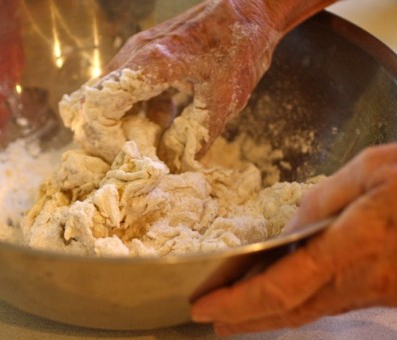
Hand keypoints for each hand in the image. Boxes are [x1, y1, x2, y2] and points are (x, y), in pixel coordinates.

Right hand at [61, 0, 281, 168]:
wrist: (249, 11)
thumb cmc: (239, 47)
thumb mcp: (224, 99)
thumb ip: (199, 136)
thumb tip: (180, 166)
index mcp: (150, 63)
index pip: (101, 104)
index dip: (105, 137)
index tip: (126, 157)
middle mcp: (134, 55)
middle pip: (97, 102)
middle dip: (109, 134)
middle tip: (133, 155)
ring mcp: (137, 53)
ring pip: (110, 96)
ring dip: (123, 123)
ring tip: (149, 143)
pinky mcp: (145, 56)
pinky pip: (128, 89)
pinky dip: (137, 111)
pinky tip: (163, 122)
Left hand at [191, 143, 396, 335]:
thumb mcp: (373, 170)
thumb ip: (324, 199)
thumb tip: (290, 228)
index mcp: (353, 245)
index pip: (281, 287)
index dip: (239, 302)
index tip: (206, 306)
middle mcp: (362, 279)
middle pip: (289, 310)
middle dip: (245, 318)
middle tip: (211, 321)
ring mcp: (376, 292)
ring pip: (311, 312)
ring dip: (268, 316)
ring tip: (235, 316)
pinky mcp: (386, 293)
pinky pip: (332, 304)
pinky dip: (299, 305)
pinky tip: (283, 300)